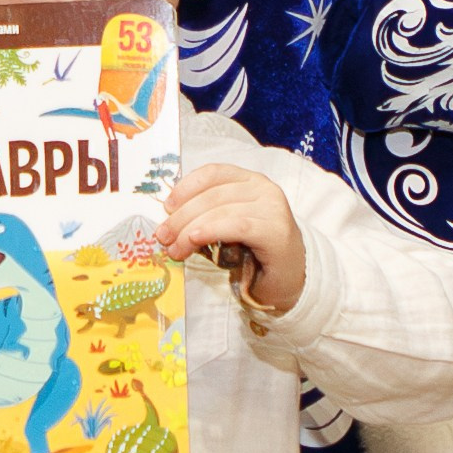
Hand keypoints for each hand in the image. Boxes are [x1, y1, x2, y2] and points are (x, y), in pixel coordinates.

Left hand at [161, 162, 306, 317]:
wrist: (289, 279)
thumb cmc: (254, 253)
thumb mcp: (226, 227)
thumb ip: (206, 215)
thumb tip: (168, 220)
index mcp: (250, 180)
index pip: (213, 173)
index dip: (186, 187)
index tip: (166, 207)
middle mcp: (264, 188)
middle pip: (213, 194)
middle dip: (182, 216)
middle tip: (163, 237)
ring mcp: (273, 208)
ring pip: (221, 210)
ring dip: (190, 229)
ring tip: (176, 249)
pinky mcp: (276, 230)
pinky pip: (237, 226)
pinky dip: (212, 230)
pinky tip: (195, 240)